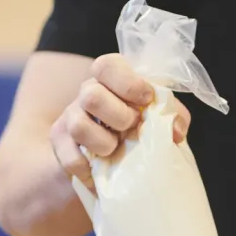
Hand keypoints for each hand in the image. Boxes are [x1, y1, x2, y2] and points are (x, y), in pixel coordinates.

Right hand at [49, 54, 190, 188]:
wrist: (109, 159)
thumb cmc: (138, 128)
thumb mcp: (160, 117)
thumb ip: (173, 116)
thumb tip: (175, 132)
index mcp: (111, 79)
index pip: (107, 65)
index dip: (128, 82)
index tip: (145, 99)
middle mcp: (87, 93)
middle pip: (91, 95)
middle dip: (119, 117)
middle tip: (131, 127)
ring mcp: (70, 118)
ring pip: (79, 126)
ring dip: (105, 143)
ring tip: (116, 149)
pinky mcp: (60, 146)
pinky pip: (72, 159)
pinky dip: (91, 169)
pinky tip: (102, 170)